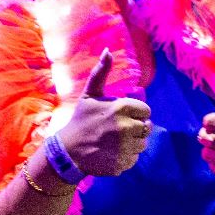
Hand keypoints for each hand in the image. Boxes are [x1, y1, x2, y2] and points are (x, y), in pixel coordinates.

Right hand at [56, 50, 150, 176]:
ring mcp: (124, 147)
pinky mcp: (123, 163)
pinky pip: (134, 158)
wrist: (68, 151)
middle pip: (146, 127)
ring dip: (132, 143)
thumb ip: (101, 72)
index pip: (145, 111)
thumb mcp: (90, 94)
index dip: (135, 113)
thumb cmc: (81, 119)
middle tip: (116, 130)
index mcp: (121, 108)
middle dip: (135, 128)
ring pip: (142, 144)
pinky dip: (126, 157)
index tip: (120, 116)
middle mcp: (125, 127)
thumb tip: (108, 50)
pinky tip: (111, 153)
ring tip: (113, 142)